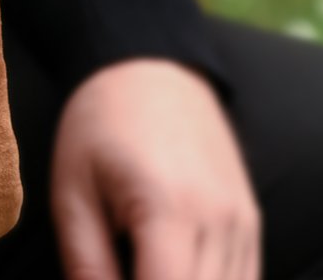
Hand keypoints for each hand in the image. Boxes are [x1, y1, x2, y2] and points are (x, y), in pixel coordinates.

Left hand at [50, 58, 260, 279]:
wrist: (151, 64)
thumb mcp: (72, 190)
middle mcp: (220, 220)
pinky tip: (177, 274)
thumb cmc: (101, 123)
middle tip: (123, 276)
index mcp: (170, 210)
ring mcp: (244, 221)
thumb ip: (85, 263)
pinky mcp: (251, 220)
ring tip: (144, 271)